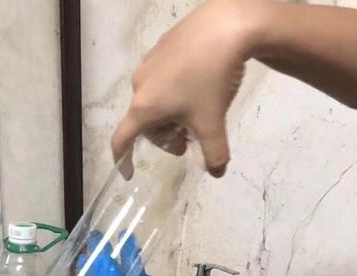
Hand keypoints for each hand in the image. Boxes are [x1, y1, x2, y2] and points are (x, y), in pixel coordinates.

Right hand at [112, 0, 356, 176]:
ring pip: (158, 97)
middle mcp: (142, 84)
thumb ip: (214, 156)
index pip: (121, 141)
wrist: (236, 19)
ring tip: (202, 117)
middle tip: (189, 143)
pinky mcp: (170, 42)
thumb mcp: (216, 129)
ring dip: (175, 114)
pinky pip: (169, 75)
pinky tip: (208, 83)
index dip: (121, 162)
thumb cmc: (218, 79)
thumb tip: (217, 175)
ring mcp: (155, 60)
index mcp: (145, 107)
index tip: (126, 175)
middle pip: (145, 121)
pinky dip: (181, 89)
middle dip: (163, 136)